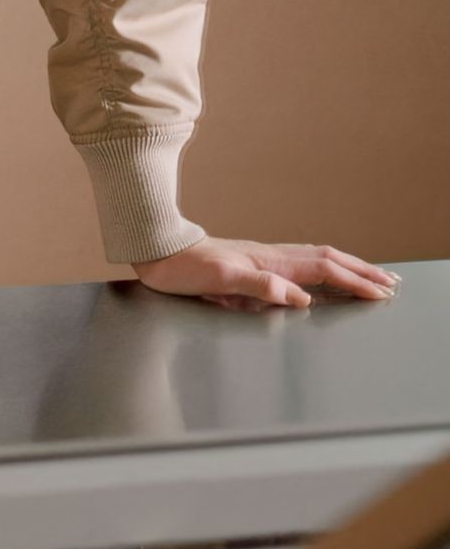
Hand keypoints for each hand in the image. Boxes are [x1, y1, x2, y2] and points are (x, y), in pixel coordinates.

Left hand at [132, 236, 400, 311]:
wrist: (157, 251)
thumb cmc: (184, 268)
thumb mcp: (219, 280)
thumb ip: (259, 286)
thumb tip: (300, 296)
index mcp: (269, 261)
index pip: (322, 269)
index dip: (353, 281)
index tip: (380, 293)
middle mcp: (270, 256)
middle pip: (326, 259)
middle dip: (360, 271)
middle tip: (390, 284)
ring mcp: (262, 258)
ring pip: (315, 258)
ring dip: (345, 267)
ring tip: (367, 276)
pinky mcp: (253, 263)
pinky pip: (299, 263)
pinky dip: (322, 268)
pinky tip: (322, 275)